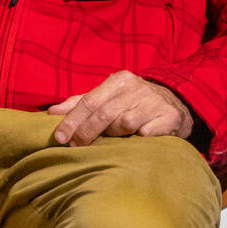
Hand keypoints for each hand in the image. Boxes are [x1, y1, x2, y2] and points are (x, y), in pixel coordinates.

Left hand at [48, 72, 193, 145]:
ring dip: (116, 135)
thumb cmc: (132, 103)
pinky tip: (140, 138)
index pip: (89, 101)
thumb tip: (51, 112)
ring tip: (117, 136)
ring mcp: (153, 102)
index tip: (60, 137)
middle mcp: (136, 88)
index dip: (72, 120)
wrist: (175, 104)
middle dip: (86, 133)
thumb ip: (79, 104)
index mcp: (118, 80)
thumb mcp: (107, 98)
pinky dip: (139, 139)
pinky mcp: (169, 117)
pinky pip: (146, 134)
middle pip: (104, 114)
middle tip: (75, 147)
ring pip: (124, 124)